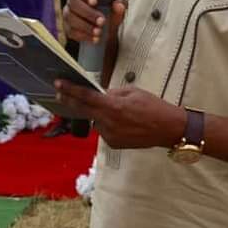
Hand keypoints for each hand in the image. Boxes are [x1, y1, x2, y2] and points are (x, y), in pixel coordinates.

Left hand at [54, 81, 184, 148]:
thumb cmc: (154, 107)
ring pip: (95, 120)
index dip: (70, 90)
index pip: (86, 97)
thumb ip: (113, 93)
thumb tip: (100, 94)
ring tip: (118, 111)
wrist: (168, 128)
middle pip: (82, 110)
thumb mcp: (133, 92)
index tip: (58, 84)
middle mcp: (108, 122)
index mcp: (113, 106)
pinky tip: (123, 122)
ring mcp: (110, 135)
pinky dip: (107, 124)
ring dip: (97, 114)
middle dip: (70, 101)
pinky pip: (104, 130)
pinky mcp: (113, 144)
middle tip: (59, 93)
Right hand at [62, 0, 126, 45]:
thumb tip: (119, 5)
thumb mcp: (117, 8)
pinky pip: (71, 31)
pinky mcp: (68, 28)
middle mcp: (72, 0)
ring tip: (99, 31)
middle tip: (102, 21)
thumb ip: (120, 5)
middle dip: (88, 13)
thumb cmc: (109, 13)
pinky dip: (83, 35)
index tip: (95, 2)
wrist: (107, 31)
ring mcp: (68, 14)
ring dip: (85, 26)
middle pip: (73, 2)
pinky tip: (94, 38)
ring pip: (71, 17)